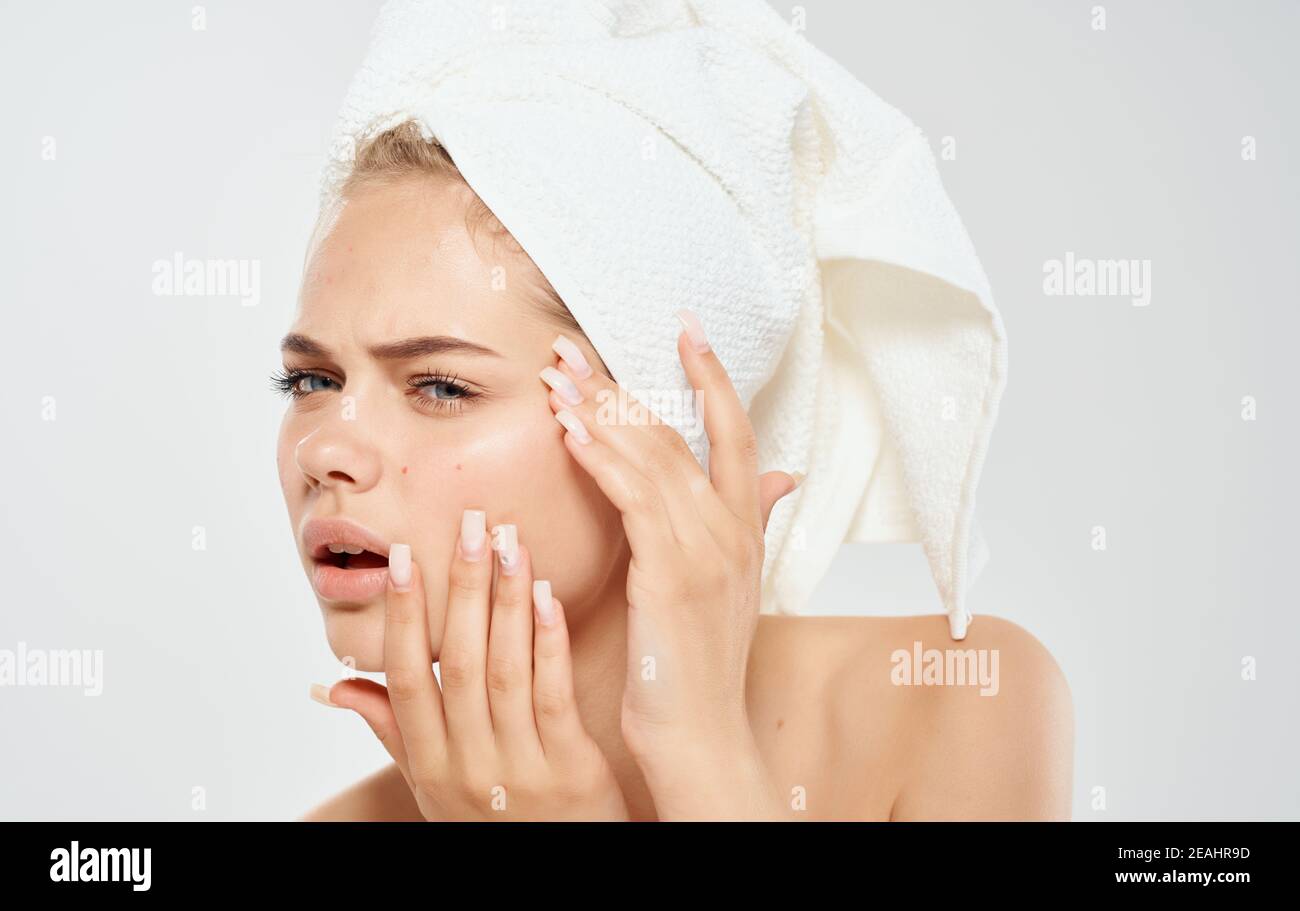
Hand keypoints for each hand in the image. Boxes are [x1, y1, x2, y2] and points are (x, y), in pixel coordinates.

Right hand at [316, 516, 629, 820]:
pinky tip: (548, 595)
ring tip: (509, 541)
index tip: (406, 555)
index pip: (406, 678)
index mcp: (429, 763)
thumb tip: (330, 686)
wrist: (559, 871)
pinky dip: (548, 641)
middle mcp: (467, 765)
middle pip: (457, 662)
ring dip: (505, 599)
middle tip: (469, 522)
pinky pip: (554, 694)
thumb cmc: (494, 821)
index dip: (404, 615)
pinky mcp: (569, 770)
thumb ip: (390, 731)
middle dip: (461, 587)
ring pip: (504, 668)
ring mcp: (519, 768)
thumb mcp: (432, 786)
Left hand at [540, 309, 798, 800]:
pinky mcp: (673, 572)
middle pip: (676, 433)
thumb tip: (779, 478)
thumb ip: (748, 522)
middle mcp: (731, 529)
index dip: (711, 377)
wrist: (700, 734)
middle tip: (571, 347)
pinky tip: (568, 432)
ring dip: (597, 411)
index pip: (734, 432)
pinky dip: (600, 459)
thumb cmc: (696, 665)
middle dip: (620, 384)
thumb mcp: (730, 587)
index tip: (684, 329)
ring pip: (651, 457)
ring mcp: (706, 549)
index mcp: (743, 528)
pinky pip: (633, 498)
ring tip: (555, 376)